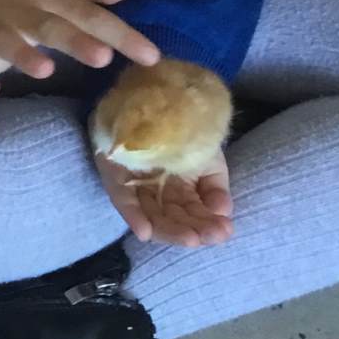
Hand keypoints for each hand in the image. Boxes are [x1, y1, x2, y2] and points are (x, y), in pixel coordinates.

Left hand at [98, 146, 233, 247]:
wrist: (154, 100)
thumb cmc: (184, 133)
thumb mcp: (208, 158)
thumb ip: (215, 185)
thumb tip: (223, 211)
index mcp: (181, 192)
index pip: (193, 214)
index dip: (208, 225)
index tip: (224, 231)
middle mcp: (157, 194)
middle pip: (172, 219)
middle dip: (191, 231)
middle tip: (209, 237)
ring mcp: (135, 187)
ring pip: (151, 216)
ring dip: (169, 230)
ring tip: (190, 239)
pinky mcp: (113, 177)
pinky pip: (122, 199)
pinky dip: (133, 216)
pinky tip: (145, 231)